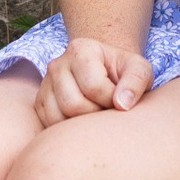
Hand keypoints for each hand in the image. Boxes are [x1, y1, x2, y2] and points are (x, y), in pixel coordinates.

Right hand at [32, 39, 153, 125]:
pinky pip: (49, 125)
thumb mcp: (139, 70)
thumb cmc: (123, 72)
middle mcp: (57, 64)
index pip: (93, 86)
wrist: (106, 73)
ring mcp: (45, 84)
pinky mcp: (40, 102)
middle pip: (73, 104)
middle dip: (96, 114)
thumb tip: (122, 104)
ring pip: (58, 118)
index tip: (120, 100)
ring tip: (96, 113)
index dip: (111, 100)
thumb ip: (136, 82)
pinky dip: (68, 129)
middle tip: (108, 109)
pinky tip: (83, 120)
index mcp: (81, 49)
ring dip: (82, 125)